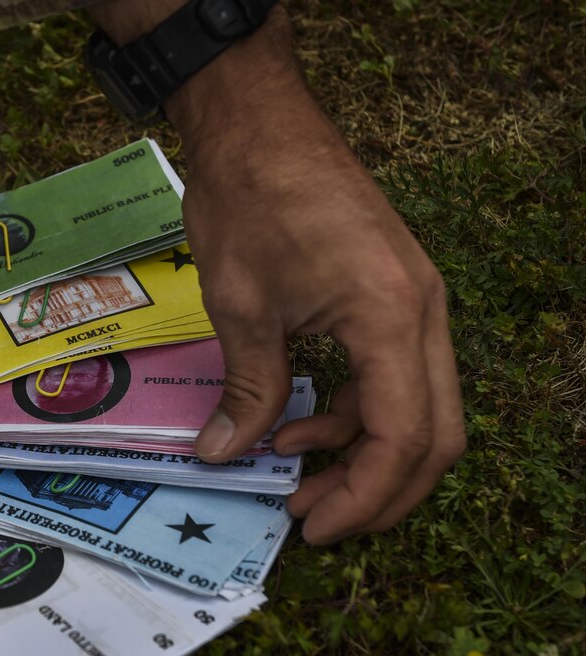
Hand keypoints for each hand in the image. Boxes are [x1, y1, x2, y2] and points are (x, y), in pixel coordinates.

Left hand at [170, 27, 465, 542]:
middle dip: (377, 489)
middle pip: (434, 435)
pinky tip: (297, 419)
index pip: (403, 440)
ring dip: (360, 450)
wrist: (259, 124)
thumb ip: (247, 391)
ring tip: (288, 466)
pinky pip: (391, 373)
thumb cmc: (249, 202)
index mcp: (392, 319)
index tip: (313, 529)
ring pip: (416, 407)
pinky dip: (352, 408)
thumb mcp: (241, 308)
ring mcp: (415, 302)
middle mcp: (423, 314)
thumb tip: (223, 457)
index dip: (363, 499)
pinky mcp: (394, 295)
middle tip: (312, 517)